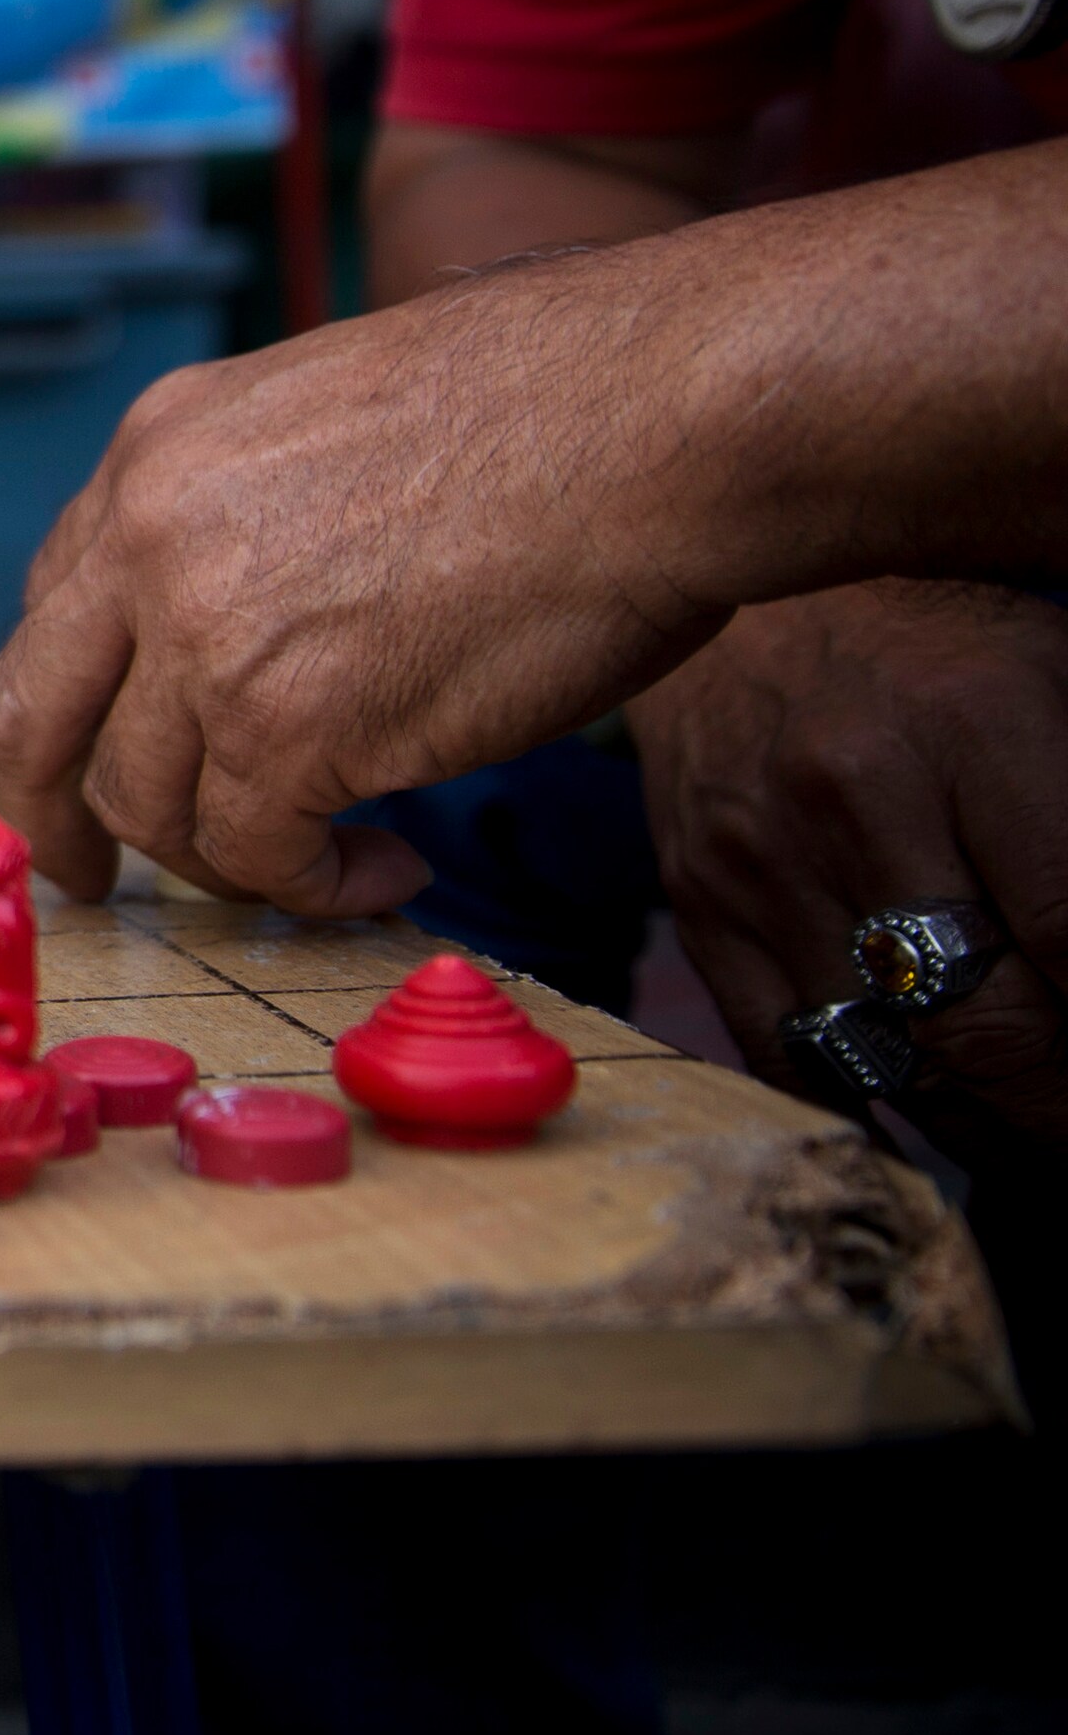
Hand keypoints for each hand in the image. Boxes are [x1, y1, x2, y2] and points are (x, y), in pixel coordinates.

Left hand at [0, 268, 733, 916]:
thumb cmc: (561, 408)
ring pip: (145, 801)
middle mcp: (152, 535)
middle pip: (37, 713)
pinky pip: (256, 854)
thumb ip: (262, 511)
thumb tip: (268, 621)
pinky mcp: (289, 728)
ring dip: (224, 858)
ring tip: (323, 863)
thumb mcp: (339, 419)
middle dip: (53, 811)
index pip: (60, 602)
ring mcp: (206, 634)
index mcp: (160, 445)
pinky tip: (384, 867)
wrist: (662, 414)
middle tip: (86, 875)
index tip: (102, 753)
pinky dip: (311, 887)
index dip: (79, 697)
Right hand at [633, 580, 1067, 1147]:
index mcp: (973, 725)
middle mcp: (856, 800)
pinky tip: (945, 1119)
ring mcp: (764, 863)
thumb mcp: (1058, 685)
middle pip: (989, 1029)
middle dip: (1067, 1110)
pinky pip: (794, 1057)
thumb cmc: (937, 645)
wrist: (742, 601)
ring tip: (1044, 1132)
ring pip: (898, 1065)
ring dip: (994, 1128)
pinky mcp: (703, 906)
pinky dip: (878, 1114)